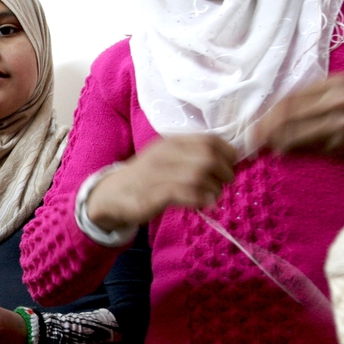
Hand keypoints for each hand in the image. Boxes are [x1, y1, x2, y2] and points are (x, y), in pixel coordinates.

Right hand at [86, 134, 236, 230]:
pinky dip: (202, 199)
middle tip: (226, 182)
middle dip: (225, 171)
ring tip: (215, 195)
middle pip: (208, 157)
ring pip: (199, 175)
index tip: (231, 164)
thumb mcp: (167, 157)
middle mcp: (165, 154)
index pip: (209, 139)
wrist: (112, 194)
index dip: (228, 152)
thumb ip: (192, 155)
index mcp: (171, 142)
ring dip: (215, 187)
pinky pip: (186, 193)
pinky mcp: (154, 195)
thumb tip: (227, 161)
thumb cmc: (146, 176)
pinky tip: (205, 204)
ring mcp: (159, 174)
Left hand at [252, 74, 343, 173]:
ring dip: (274, 141)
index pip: (289, 97)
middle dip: (264, 128)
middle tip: (251, 142)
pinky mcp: (343, 136)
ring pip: (293, 127)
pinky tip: (283, 154)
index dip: (267, 114)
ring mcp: (340, 113)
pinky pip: (306, 144)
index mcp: (333, 82)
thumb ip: (307, 112)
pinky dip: (289, 150)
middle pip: (286, 110)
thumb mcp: (339, 107)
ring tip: (266, 150)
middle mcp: (336, 93)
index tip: (252, 127)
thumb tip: (268, 126)